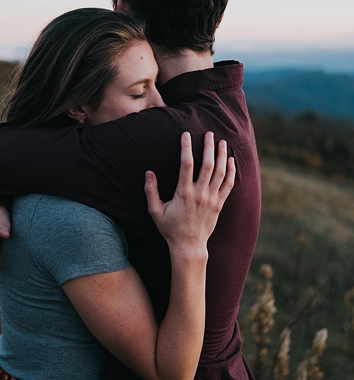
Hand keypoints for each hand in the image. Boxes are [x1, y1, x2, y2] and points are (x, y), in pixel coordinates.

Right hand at [145, 132, 234, 253]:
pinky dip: (231, 171)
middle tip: (208, 133)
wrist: (189, 246)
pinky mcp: (220, 204)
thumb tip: (148, 173)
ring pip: (220, 172)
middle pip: (207, 165)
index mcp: (183, 193)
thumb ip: (151, 191)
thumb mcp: (154, 211)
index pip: (186, 164)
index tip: (186, 135)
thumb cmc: (170, 228)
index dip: (186, 147)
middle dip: (208, 147)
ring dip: (222, 156)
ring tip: (222, 142)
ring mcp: (212, 199)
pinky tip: (231, 161)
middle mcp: (200, 194)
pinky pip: (229, 184)